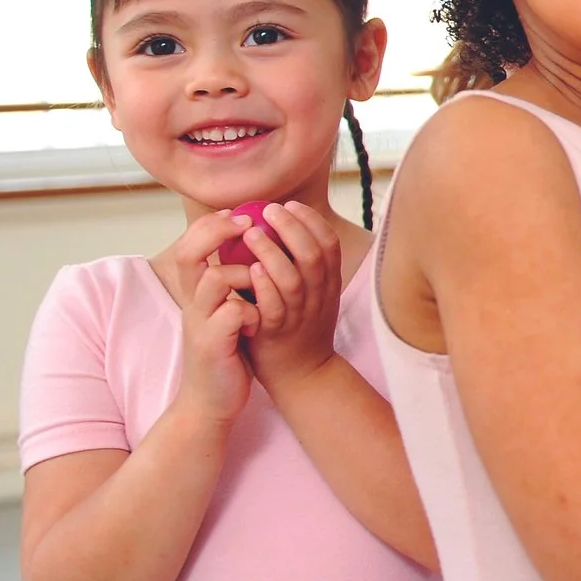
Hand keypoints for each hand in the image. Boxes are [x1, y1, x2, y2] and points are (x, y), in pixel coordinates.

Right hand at [159, 216, 258, 430]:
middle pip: (190, 253)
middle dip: (218, 233)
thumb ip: (235, 282)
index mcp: (196, 292)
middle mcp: (192, 303)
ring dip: (246, 274)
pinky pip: (234, 313)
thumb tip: (257, 245)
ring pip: (217, 279)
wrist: (213, 399)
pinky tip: (261, 321)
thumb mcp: (227, 310)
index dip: (213, 224)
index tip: (240, 215)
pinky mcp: (211, 344)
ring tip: (264, 283)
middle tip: (249, 226)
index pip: (190, 244)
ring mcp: (199, 323)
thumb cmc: (227, 350)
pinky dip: (253, 311)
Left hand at [235, 201, 345, 388]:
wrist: (302, 375)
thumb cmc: (301, 329)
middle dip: (291, 227)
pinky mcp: (277, 332)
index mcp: (329, 284)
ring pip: (293, 278)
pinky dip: (265, 285)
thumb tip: (283, 227)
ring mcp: (299, 315)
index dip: (311, 221)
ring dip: (273, 252)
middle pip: (312, 255)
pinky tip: (251, 269)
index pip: (329, 244)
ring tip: (253, 233)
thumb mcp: (315, 295)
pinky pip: (274, 306)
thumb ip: (304, 266)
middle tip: (269, 210)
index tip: (290, 205)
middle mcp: (319, 297)